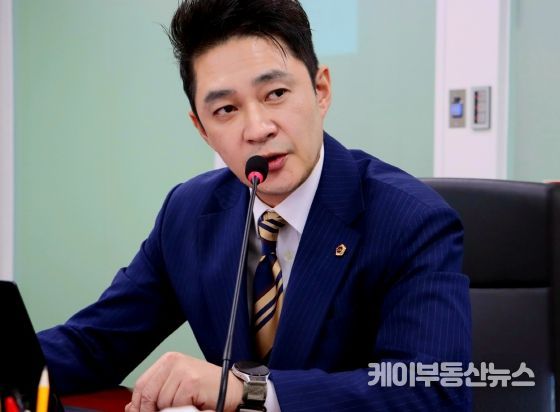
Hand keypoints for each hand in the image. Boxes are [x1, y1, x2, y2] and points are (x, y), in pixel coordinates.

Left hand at [124, 352, 242, 411]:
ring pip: (161, 401)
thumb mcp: (176, 390)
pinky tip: (193, 404)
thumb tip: (131, 406)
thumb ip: (155, 395)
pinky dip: (183, 410)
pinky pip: (176, 404)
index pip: (141, 385)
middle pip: (148, 394)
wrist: (233, 392)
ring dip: (171, 410)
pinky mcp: (191, 381)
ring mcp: (183, 370)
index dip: (139, 404)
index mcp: (167, 361)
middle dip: (151, 410)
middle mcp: (173, 361)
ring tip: (185, 406)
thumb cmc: (206, 391)